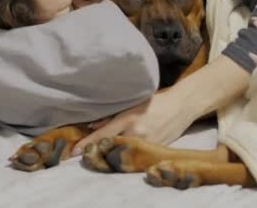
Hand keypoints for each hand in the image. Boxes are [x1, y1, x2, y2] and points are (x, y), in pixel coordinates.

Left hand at [73, 92, 192, 154]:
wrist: (181, 106)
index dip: (88, 143)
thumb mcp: (133, 102)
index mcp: (129, 119)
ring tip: (101, 154)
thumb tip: (92, 125)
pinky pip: (137, 155)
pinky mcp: (156, 150)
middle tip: (85, 155)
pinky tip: (121, 154)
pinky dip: (127, 155)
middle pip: (111, 147)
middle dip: (98, 151)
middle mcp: (137, 133)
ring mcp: (147, 143)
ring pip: (124, 153)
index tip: (75, 151)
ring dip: (112, 154)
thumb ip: (113, 113)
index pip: (103, 134)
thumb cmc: (155, 101)